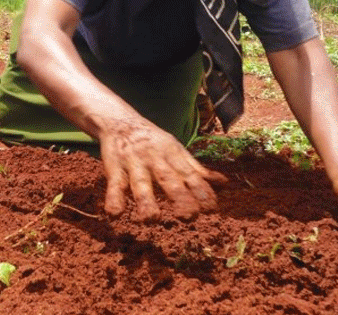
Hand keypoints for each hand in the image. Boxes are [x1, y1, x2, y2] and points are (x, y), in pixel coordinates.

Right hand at [98, 118, 227, 220]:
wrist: (120, 120)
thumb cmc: (152, 140)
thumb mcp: (176, 150)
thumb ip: (196, 169)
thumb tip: (224, 184)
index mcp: (173, 156)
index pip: (190, 175)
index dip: (201, 191)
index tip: (211, 208)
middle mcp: (155, 159)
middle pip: (168, 179)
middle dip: (180, 197)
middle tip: (190, 216)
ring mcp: (134, 163)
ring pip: (141, 183)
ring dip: (146, 200)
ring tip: (151, 218)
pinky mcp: (114, 167)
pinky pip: (114, 184)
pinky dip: (113, 198)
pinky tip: (114, 214)